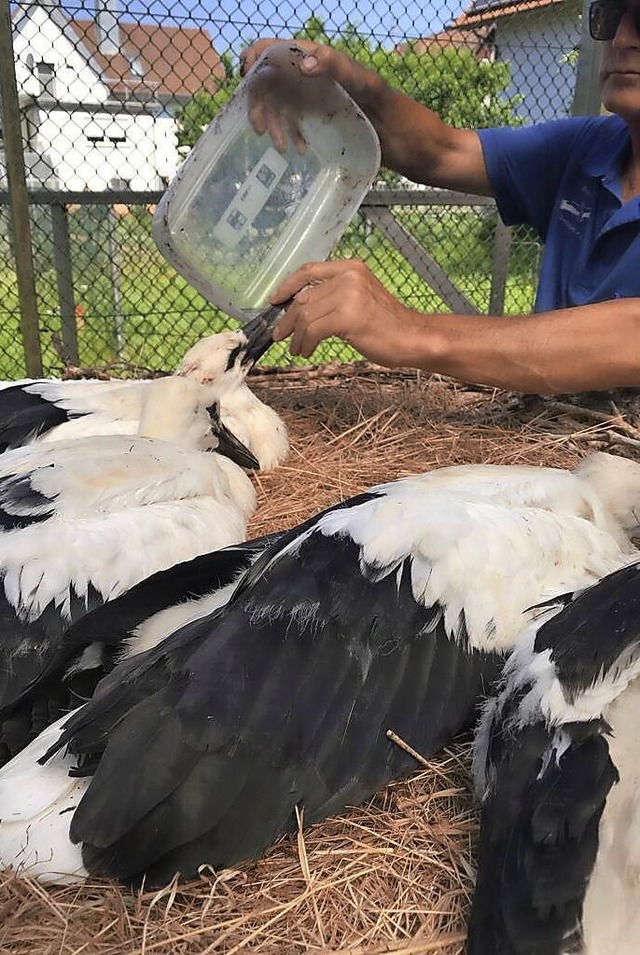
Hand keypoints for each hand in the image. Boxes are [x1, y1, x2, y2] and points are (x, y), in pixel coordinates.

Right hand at [240, 40, 383, 152]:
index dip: (254, 59)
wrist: (393, 130)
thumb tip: (304, 64)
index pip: (271, 49)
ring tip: (282, 146)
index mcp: (311, 57)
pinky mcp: (309, 117)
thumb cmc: (381, 100)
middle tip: (259, 128)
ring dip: (272, 124)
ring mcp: (304, 97)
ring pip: (274, 106)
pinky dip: (288, 136)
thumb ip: (335, 66)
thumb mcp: (361, 80)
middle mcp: (302, 75)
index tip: (248, 80)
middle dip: (258, 103)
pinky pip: (288, 124)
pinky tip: (298, 149)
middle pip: (266, 82)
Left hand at [270, 260, 424, 366]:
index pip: (309, 271)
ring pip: (305, 316)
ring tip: (296, 349)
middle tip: (280, 336)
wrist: (413, 338)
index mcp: (351, 268)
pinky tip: (307, 351)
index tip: (274, 300)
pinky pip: (313, 330)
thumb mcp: (360, 300)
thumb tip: (301, 309)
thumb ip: (335, 296)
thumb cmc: (388, 325)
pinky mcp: (348, 316)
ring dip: (296, 336)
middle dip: (288, 320)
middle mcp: (348, 276)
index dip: (287, 286)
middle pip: (304, 297)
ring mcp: (348, 295)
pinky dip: (305, 343)